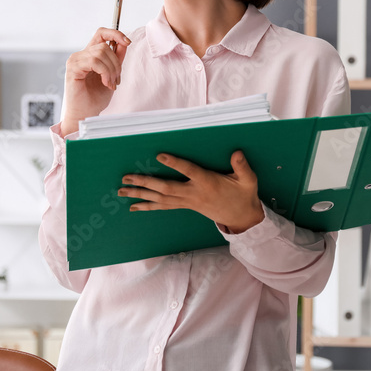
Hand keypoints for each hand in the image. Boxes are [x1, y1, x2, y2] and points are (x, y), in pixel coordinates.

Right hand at [59, 28, 130, 135]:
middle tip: (116, 80)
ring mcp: (75, 60)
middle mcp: (81, 55)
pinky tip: (105, 83)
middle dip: (116, 63)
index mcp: (89, 55)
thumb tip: (124, 43)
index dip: (115, 33)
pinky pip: (94, 61)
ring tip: (110, 83)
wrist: (84, 114)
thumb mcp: (112, 75)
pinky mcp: (73, 68)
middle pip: (105, 45)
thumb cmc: (94, 98)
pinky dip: (105, 72)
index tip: (128, 42)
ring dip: (111, 70)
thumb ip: (116, 59)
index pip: (101, 33)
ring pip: (101, 52)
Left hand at [120, 150, 265, 233]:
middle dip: (145, 183)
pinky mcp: (186, 206)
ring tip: (122, 191)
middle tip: (126, 177)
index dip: (175, 163)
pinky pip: (163, 207)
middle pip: (166, 189)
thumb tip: (237, 153)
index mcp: (208, 183)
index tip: (160, 155)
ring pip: (160, 199)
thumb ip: (242, 167)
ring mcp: (188, 202)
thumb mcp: (248, 180)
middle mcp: (194, 194)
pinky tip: (134, 206)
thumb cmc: (244, 195)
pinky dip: (147, 206)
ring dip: (140, 194)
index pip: (189, 171)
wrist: (242, 218)